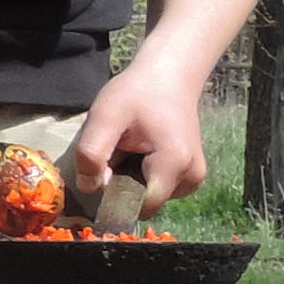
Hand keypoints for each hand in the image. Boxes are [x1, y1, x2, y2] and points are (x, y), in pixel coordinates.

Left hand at [69, 49, 211, 215]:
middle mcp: (191, 178)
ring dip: (134, 180)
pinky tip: (144, 152)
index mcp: (174, 164)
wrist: (169, 76)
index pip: (141, 206)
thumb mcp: (106, 115)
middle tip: (121, 149)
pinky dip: (145, 177)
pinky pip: (159, 190)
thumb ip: (92, 153)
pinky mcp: (192, 178)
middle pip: (145, 202)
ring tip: (134, 147)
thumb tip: (89, 189)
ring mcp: (194, 179)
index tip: (110, 165)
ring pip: (151, 197)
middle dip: (124, 184)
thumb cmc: (137, 93)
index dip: (117, 194)